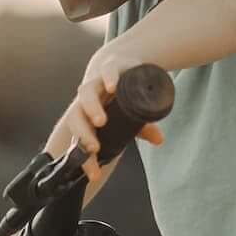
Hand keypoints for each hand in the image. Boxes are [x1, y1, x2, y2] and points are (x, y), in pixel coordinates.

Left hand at [45, 50, 166, 181]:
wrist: (121, 61)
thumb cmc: (121, 96)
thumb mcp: (133, 115)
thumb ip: (143, 129)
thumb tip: (159, 140)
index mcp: (88, 117)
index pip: (79, 140)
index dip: (84, 158)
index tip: (94, 174)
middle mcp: (88, 101)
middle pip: (76, 117)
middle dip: (83, 134)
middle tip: (94, 148)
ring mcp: (97, 82)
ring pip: (86, 94)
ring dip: (91, 107)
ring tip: (100, 121)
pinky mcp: (110, 66)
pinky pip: (105, 71)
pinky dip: (108, 78)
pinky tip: (113, 86)